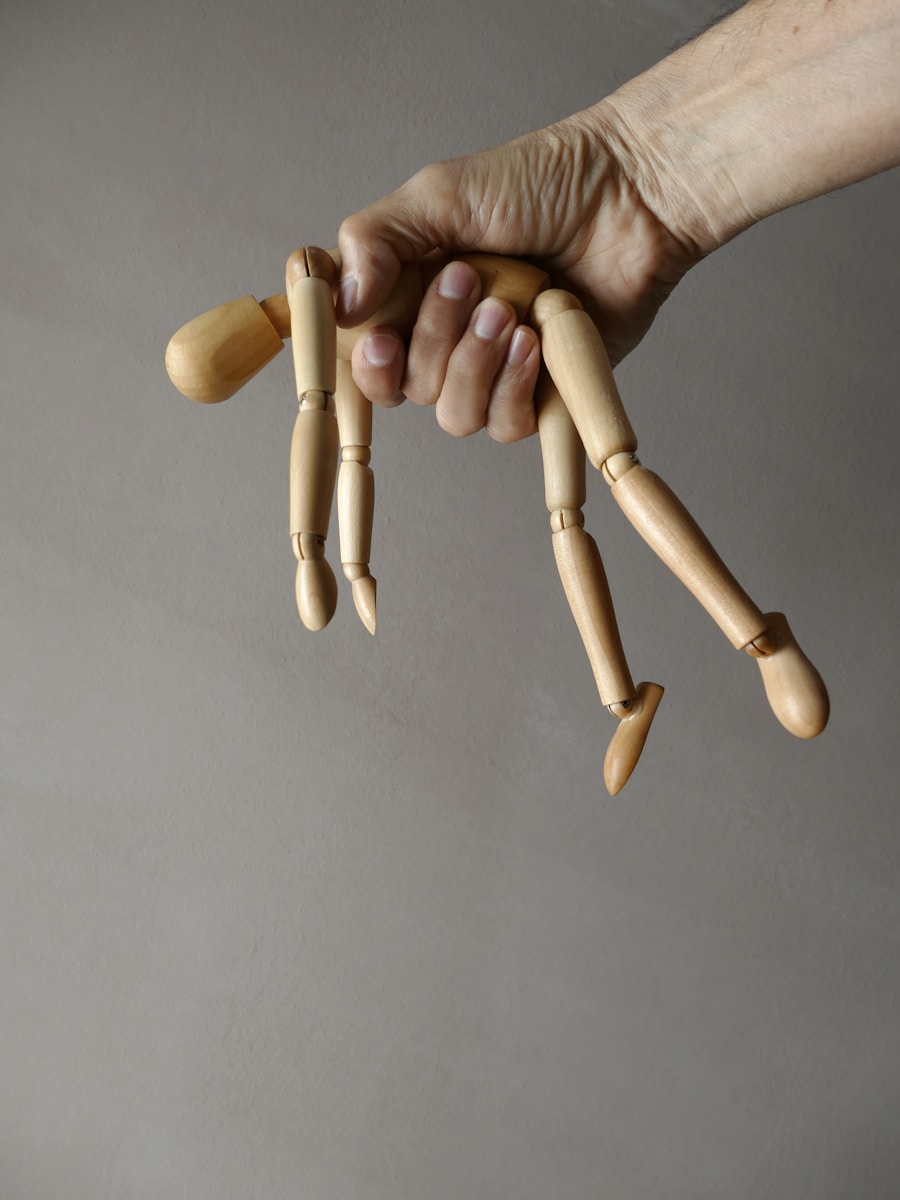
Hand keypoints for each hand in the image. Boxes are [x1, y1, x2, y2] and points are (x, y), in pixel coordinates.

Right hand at [337, 108, 701, 441]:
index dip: (366, 361)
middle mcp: (447, 338)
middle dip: (434, 339)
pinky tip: (534, 339)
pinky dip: (514, 388)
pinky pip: (505, 425)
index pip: (363, 353)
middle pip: (406, 388)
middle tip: (469, 280)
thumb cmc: (541, 183)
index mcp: (410, 293)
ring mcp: (494, 368)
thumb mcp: (438, 194)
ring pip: (454, 414)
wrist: (631, 197)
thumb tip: (339, 306)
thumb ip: (374, 240)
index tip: (379, 338)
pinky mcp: (542, 393)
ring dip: (474, 366)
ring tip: (508, 309)